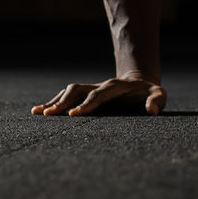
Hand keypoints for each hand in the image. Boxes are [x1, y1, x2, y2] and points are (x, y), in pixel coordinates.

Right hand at [31, 76, 165, 116]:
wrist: (141, 84)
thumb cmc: (150, 93)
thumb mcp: (159, 95)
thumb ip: (157, 101)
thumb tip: (150, 111)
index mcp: (117, 86)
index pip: (99, 94)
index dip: (87, 104)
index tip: (73, 115)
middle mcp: (101, 85)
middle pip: (79, 90)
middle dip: (64, 102)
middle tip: (49, 115)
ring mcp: (92, 88)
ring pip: (70, 91)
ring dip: (54, 101)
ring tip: (38, 113)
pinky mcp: (86, 94)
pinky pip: (67, 96)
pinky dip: (54, 102)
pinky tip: (39, 112)